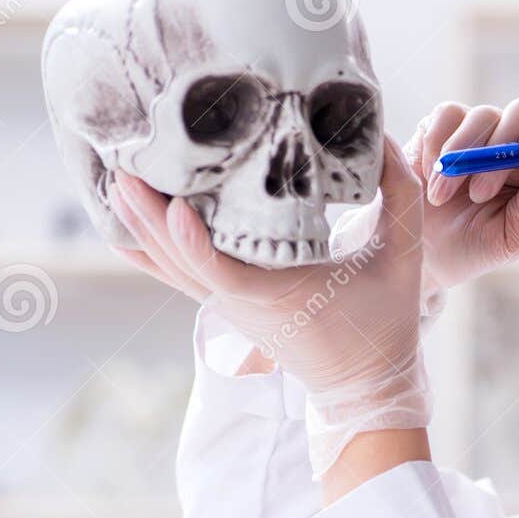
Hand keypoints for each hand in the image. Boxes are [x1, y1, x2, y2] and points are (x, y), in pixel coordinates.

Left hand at [108, 133, 429, 477]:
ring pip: (171, 267)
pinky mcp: (227, 304)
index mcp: (283, 293)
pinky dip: (147, 249)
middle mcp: (244, 302)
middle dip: (146, 215)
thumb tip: (381, 133)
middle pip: (180, 261)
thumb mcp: (405, 255)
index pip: (225, 272)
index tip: (173, 208)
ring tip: (113, 179)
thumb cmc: (386, 321)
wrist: (366, 384)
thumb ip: (398, 192)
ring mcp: (230, 306)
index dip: (193, 243)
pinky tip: (121, 222)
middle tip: (121, 164)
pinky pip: (177, 275)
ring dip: (139, 226)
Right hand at [403, 99, 518, 290]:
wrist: (423, 254)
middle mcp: (515, 138)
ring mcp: (479, 128)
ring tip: (443, 198)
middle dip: (502, 148)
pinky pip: (447, 115)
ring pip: (483, 115)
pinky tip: (429, 178)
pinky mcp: (443, 123)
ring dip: (463, 158)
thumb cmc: (477, 246)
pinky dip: (437, 146)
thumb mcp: (515, 233)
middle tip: (479, 194)